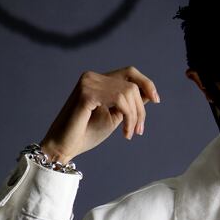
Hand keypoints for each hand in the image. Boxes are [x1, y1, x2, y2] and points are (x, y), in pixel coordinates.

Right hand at [39, 66, 160, 163]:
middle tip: (138, 131)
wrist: (63, 147)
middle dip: (141, 110)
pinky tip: (124, 133)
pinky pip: (120, 100)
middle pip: (132, 85)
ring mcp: (88, 82)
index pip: (129, 72)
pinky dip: (128, 117)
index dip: (146, 83)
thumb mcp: (114, 117)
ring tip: (130, 134)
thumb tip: (149, 94)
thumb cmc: (85, 134)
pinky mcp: (86, 92)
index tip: (156, 100)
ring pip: (128, 92)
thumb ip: (128, 104)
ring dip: (134, 116)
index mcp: (97, 80)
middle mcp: (92, 76)